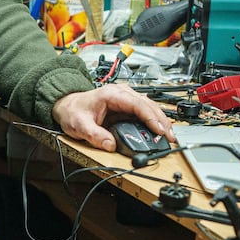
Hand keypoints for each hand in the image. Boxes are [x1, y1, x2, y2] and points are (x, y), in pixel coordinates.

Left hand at [52, 84, 176, 151]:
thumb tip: (110, 145)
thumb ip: (94, 136)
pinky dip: (155, 121)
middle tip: (170, 137)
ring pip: (150, 107)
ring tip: (170, 136)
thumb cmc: (73, 111)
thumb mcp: (79, 125)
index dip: (151, 118)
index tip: (160, 130)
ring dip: (161, 121)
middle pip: (149, 105)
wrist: (68, 105)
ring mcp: (126, 99)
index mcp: (112, 95)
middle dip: (162, 121)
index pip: (138, 104)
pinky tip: (161, 131)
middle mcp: (122, 94)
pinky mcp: (127, 106)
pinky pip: (145, 112)